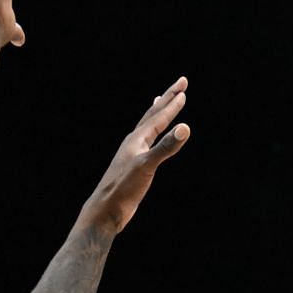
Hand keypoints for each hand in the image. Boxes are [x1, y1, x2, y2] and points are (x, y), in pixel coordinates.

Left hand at [79, 76, 191, 233]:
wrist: (106, 209)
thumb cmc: (124, 188)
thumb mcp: (147, 166)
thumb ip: (166, 147)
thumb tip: (185, 127)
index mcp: (137, 139)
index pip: (159, 116)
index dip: (173, 104)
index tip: (184, 89)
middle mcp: (134, 142)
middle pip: (153, 115)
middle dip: (168, 99)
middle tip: (181, 84)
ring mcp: (133, 153)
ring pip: (148, 126)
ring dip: (158, 113)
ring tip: (161, 101)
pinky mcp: (134, 165)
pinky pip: (147, 142)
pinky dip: (153, 133)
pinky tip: (152, 137)